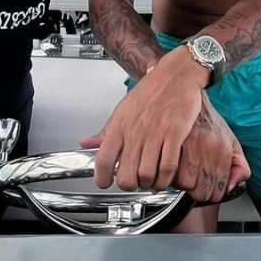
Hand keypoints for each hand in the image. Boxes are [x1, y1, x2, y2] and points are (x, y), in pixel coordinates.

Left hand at [79, 48, 248, 201]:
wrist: (175, 75)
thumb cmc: (149, 91)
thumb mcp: (121, 110)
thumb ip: (105, 132)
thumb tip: (85, 143)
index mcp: (119, 127)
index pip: (102, 161)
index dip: (101, 179)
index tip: (106, 183)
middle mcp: (135, 132)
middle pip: (126, 176)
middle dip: (130, 185)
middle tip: (135, 181)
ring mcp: (155, 134)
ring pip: (147, 175)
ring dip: (150, 183)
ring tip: (152, 178)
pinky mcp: (175, 134)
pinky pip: (168, 167)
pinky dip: (167, 177)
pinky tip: (166, 174)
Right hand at [174, 96, 249, 201]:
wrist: (189, 96)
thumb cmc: (209, 121)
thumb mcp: (232, 141)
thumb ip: (239, 166)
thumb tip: (230, 187)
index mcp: (224, 149)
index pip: (218, 190)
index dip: (212, 194)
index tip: (207, 189)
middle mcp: (208, 148)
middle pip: (201, 192)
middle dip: (197, 191)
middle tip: (194, 181)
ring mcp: (189, 146)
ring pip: (183, 185)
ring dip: (181, 183)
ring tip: (183, 172)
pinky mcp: (171, 144)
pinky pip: (169, 173)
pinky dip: (169, 174)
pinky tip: (173, 166)